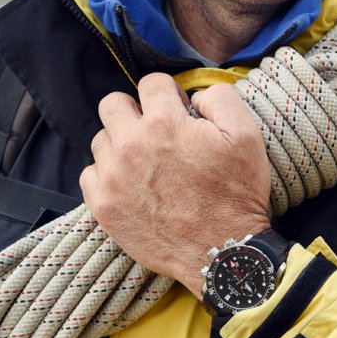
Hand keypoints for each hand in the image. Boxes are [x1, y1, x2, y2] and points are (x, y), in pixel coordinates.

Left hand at [79, 73, 270, 298]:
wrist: (222, 254)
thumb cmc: (236, 194)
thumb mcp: (246, 134)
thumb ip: (220, 98)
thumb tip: (195, 95)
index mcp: (165, 123)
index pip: (150, 82)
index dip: (168, 93)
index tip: (176, 110)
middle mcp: (132, 145)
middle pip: (112, 104)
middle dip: (134, 110)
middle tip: (154, 130)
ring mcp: (113, 177)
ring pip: (101, 139)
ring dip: (120, 143)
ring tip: (145, 162)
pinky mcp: (103, 206)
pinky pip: (90, 174)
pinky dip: (107, 175)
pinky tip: (131, 184)